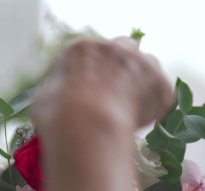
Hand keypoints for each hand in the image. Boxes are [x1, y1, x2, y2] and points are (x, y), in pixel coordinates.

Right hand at [31, 37, 172, 134]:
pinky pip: (160, 95)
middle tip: (113, 93)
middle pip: (124, 49)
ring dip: (141, 82)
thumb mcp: (43, 98)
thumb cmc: (57, 115)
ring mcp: (141, 64)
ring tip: (129, 109)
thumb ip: (56, 89)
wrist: (87, 128)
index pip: (89, 54)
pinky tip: (140, 124)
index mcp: (82, 49)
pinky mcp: (161, 86)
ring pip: (147, 66)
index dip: (90, 72)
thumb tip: (59, 95)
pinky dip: (154, 107)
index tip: (88, 89)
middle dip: (120, 67)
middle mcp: (114, 48)